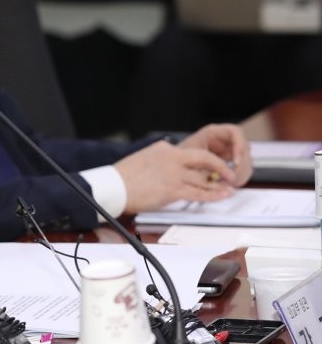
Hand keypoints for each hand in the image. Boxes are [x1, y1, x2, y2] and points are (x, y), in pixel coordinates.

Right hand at [115, 139, 239, 213]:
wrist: (113, 186)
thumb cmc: (123, 176)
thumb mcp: (143, 159)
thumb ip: (160, 161)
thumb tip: (170, 169)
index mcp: (164, 148)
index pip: (190, 153)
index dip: (204, 162)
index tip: (211, 167)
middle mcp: (172, 158)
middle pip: (204, 160)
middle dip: (220, 167)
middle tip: (228, 173)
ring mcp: (174, 174)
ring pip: (204, 178)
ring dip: (219, 184)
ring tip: (229, 188)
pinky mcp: (173, 190)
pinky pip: (199, 193)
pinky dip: (213, 195)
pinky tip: (222, 195)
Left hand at [176, 123, 251, 185]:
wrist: (172, 167)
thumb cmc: (177, 157)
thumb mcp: (191, 158)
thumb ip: (209, 163)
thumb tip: (226, 172)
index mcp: (212, 133)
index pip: (235, 132)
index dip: (239, 145)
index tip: (236, 161)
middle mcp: (223, 141)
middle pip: (244, 148)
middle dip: (240, 165)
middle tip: (232, 177)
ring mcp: (228, 152)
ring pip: (246, 161)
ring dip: (240, 173)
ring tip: (229, 183)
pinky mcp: (229, 164)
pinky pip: (241, 170)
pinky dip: (237, 178)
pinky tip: (228, 184)